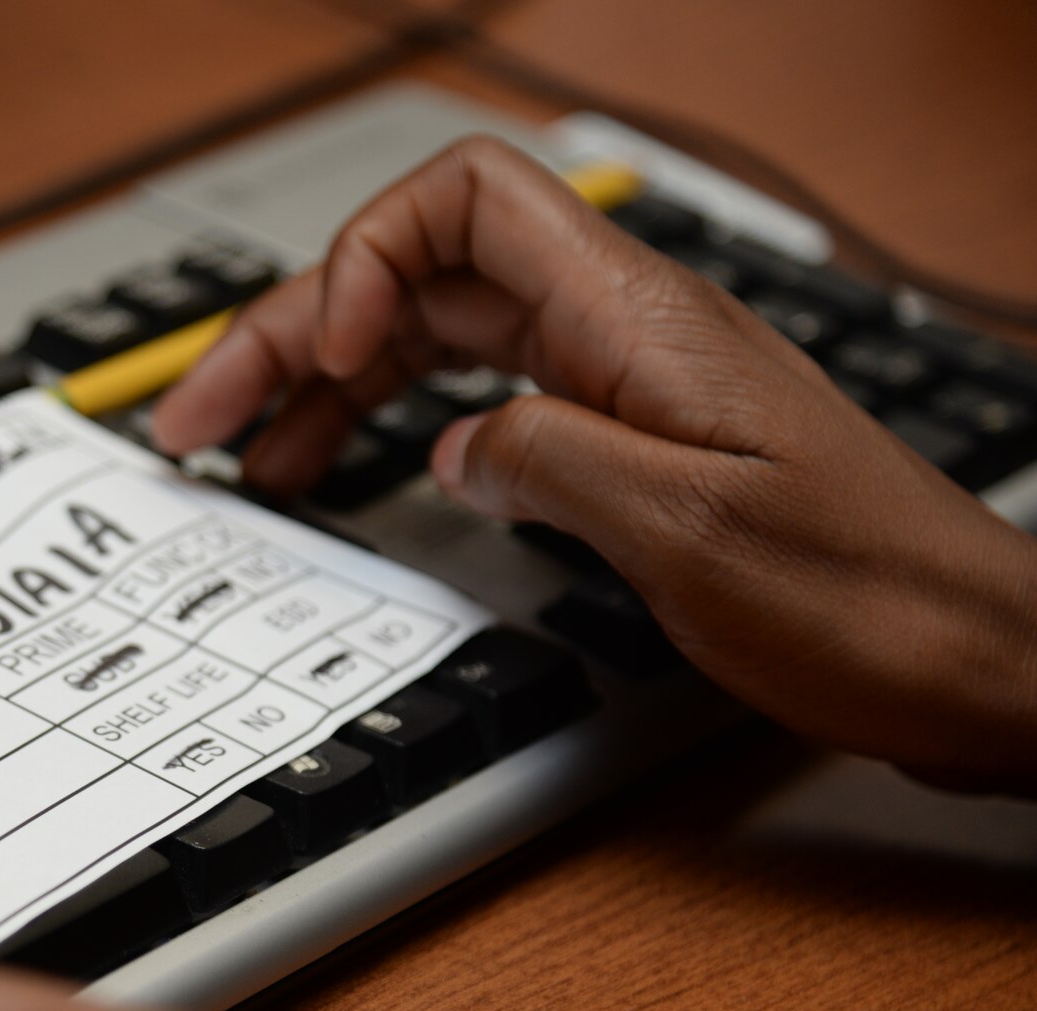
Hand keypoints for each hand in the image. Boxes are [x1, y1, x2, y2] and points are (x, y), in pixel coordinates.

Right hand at [153, 136, 1036, 794]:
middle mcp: (623, 333)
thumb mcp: (687, 534)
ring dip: (331, 387)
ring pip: (440, 340)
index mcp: (634, 321)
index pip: (464, 201)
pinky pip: (483, 398)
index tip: (328, 353)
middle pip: (421, 277)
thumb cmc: (870, 596)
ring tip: (249, 455)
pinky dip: (402, 426)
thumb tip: (456, 451)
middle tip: (201, 417)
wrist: (971, 657)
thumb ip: (547, 464)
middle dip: (297, 335)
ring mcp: (624, 383)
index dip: (367, 256)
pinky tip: (362, 472)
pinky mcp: (630, 440)